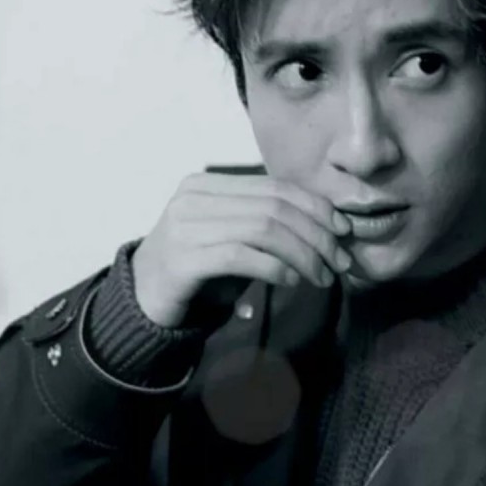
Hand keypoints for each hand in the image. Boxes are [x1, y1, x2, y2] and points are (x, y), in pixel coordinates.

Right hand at [131, 173, 351, 327]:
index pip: (275, 186)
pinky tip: (292, 281)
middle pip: (274, 207)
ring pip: (264, 229)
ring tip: (323, 277)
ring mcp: (185, 226)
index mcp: (208, 184)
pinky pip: (242, 256)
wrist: (142, 301)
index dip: (316, 206)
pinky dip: (276, 267)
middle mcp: (194, 197)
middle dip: (317, 234)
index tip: (343, 230)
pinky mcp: (182, 259)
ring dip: (304, 255)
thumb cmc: (198, 270)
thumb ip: (268, 226)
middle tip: (340, 262)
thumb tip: (330, 229)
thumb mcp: (234, 238)